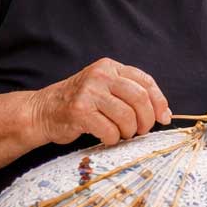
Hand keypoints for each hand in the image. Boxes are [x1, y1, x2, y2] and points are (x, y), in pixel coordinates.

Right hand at [30, 59, 170, 145]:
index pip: (145, 81)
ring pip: (126, 116)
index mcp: (110, 67)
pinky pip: (109, 130)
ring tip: (122, 134)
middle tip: (142, 130)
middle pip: (139, 98)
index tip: (163, 118)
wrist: (43, 111)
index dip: (159, 102)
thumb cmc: (81, 104)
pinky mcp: (79, 111)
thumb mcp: (105, 89)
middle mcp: (100, 75)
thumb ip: (131, 94)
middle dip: (146, 119)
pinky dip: (113, 138)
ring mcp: (88, 92)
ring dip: (129, 131)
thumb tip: (164, 113)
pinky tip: (107, 137)